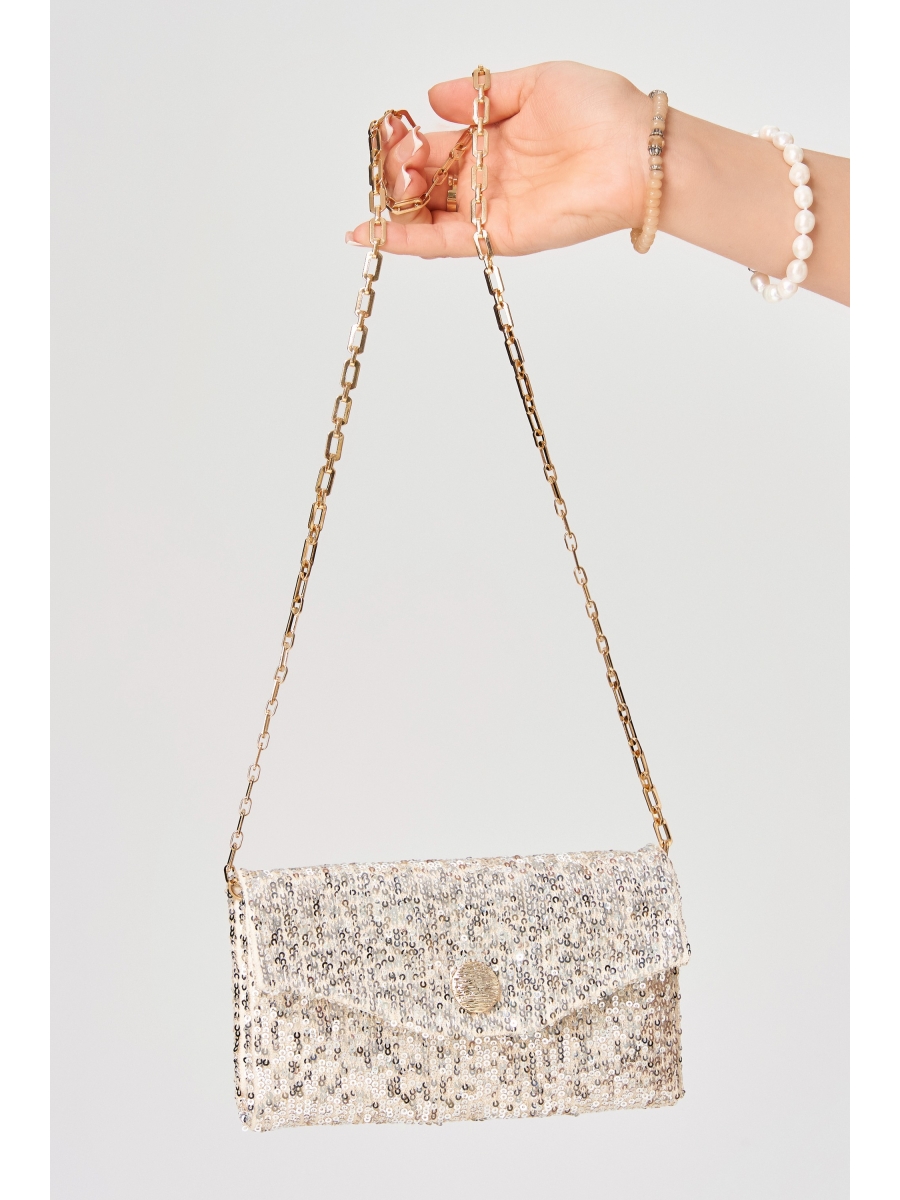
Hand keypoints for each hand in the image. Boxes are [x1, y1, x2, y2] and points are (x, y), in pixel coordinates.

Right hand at [347, 63, 651, 257]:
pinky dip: (406, 241)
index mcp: (494, 140)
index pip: (434, 147)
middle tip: (392, 163)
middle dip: (396, 175)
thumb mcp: (536, 82)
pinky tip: (371, 235)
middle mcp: (488, 178)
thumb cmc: (602, 111)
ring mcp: (491, 209)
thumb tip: (432, 96)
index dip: (406, 142)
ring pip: (426, 215)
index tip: (389, 131)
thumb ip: (483, 94)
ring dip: (395, 206)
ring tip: (381, 192)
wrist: (638, 153)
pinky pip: (445, 242)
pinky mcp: (500, 235)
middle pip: (424, 184)